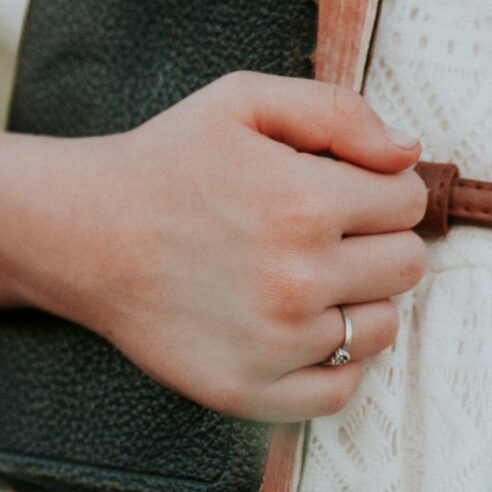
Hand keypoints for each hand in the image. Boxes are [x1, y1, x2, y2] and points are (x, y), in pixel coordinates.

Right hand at [40, 71, 431, 421]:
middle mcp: (297, 279)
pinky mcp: (248, 390)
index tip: (337, 189)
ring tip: (303, 278)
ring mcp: (274, 343)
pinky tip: (296, 328)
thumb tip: (409, 154)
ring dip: (357, 301)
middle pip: (407, 266)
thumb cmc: (164, 162)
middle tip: (320, 233)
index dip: (379, 189)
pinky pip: (339, 390)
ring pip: (381, 328)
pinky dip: (332, 362)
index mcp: (305, 202)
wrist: (82, 232)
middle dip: (375, 241)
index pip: (408, 202)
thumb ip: (338, 111)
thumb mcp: (243, 101)